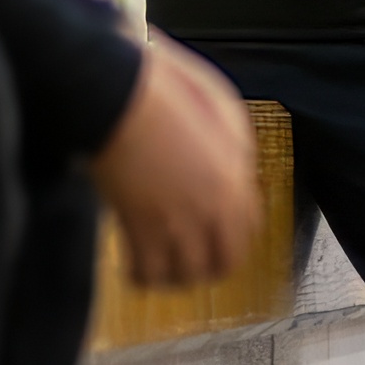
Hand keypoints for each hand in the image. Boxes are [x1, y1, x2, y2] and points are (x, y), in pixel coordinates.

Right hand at [96, 31, 260, 285]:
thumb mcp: (219, 106)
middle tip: (188, 260)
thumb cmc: (162, 88)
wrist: (116, 93)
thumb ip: (232, 142)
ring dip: (173, 274)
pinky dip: (140, 275)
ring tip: (158, 265)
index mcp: (236, 177)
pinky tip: (133, 265)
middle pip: (224, 263)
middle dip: (207, 266)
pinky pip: (148, 274)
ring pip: (187, 276)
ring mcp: (179, 221)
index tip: (214, 238)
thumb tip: (234, 163)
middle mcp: (214, 207)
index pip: (248, 230)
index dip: (230, 237)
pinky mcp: (141, 228)